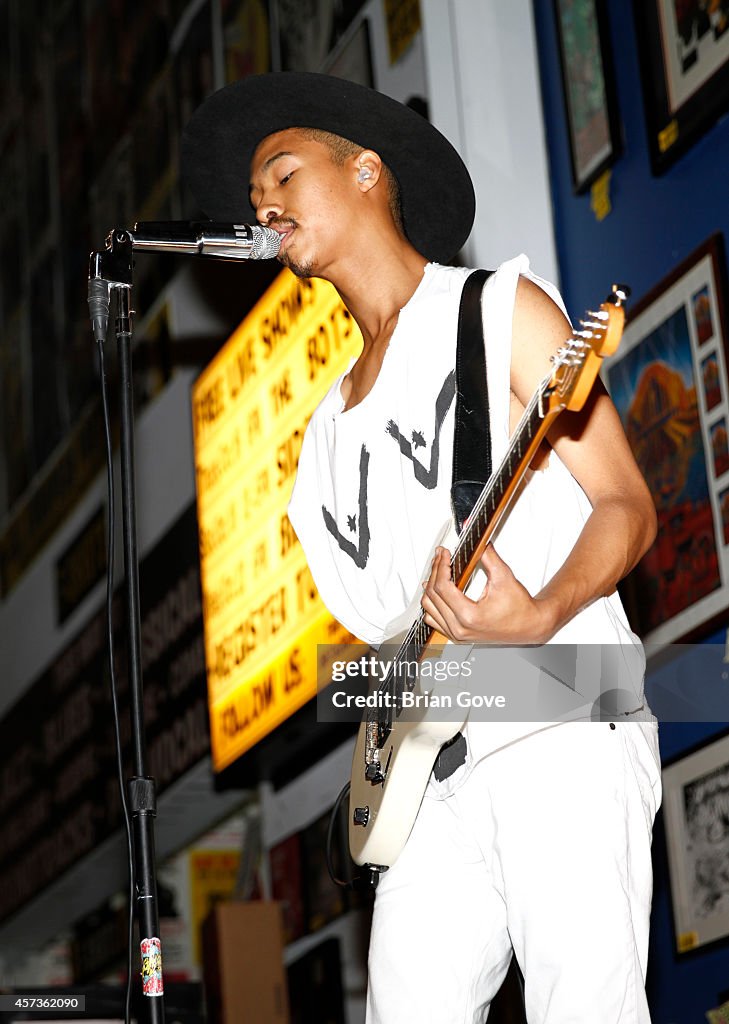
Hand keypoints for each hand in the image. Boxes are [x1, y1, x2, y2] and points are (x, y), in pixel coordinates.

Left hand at [421, 545, 553, 644]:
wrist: (529, 626)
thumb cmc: (520, 608)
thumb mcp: (504, 577)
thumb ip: (488, 556)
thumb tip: (477, 542)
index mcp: (469, 616)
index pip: (442, 587)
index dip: (441, 566)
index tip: (444, 554)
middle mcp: (460, 628)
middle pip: (433, 595)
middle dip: (435, 571)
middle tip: (441, 557)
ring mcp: (457, 634)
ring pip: (429, 608)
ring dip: (430, 587)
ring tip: (437, 570)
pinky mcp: (457, 636)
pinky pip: (433, 620)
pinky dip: (432, 604)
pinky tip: (436, 592)